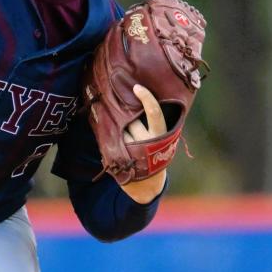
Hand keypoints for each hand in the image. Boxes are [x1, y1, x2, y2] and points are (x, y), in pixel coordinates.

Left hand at [119, 83, 166, 203]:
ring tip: (122, 137)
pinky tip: (112, 144)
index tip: (137, 87)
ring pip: (120, 130)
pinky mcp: (120, 158)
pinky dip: (109, 140)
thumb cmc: (155, 155)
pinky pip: (109, 141)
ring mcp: (133, 150)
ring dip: (118, 130)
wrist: (148, 185)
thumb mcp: (162, 140)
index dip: (147, 99)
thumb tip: (139, 99)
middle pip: (131, 121)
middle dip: (127, 119)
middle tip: (127, 122)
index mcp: (160, 135)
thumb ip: (154, 124)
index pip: (155, 113)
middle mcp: (147, 141)